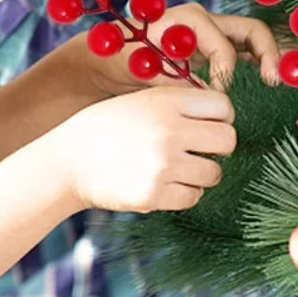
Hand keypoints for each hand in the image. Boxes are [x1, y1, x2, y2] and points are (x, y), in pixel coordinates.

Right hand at [55, 87, 236, 212]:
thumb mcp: (143, 99)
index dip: (221, 117)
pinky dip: (184, 193)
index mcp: (167, 101)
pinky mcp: (154, 194)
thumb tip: (225, 113)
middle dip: (219, 146)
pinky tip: (165, 183)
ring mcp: (163, 164)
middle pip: (228, 139)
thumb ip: (181, 103)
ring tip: (177, 168)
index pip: (224, 106)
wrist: (69, 160)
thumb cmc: (110, 126)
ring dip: (201, 173)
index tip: (209, 125)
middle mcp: (169, 130)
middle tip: (201, 150)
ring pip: (214, 172)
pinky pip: (193, 197)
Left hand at [93, 2, 281, 94]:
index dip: (226, 75)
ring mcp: (211, 33)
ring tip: (277, 83)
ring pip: (252, 40)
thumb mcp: (145, 68)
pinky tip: (264, 86)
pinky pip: (244, 52)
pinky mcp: (211, 48)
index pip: (224, 48)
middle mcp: (205, 20)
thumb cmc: (122, 57)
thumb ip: (175, 79)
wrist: (108, 57)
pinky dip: (256, 65)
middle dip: (269, 53)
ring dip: (268, 59)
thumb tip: (206, 95)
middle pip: (251, 31)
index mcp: (190, 19)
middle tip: (275, 81)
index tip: (220, 98)